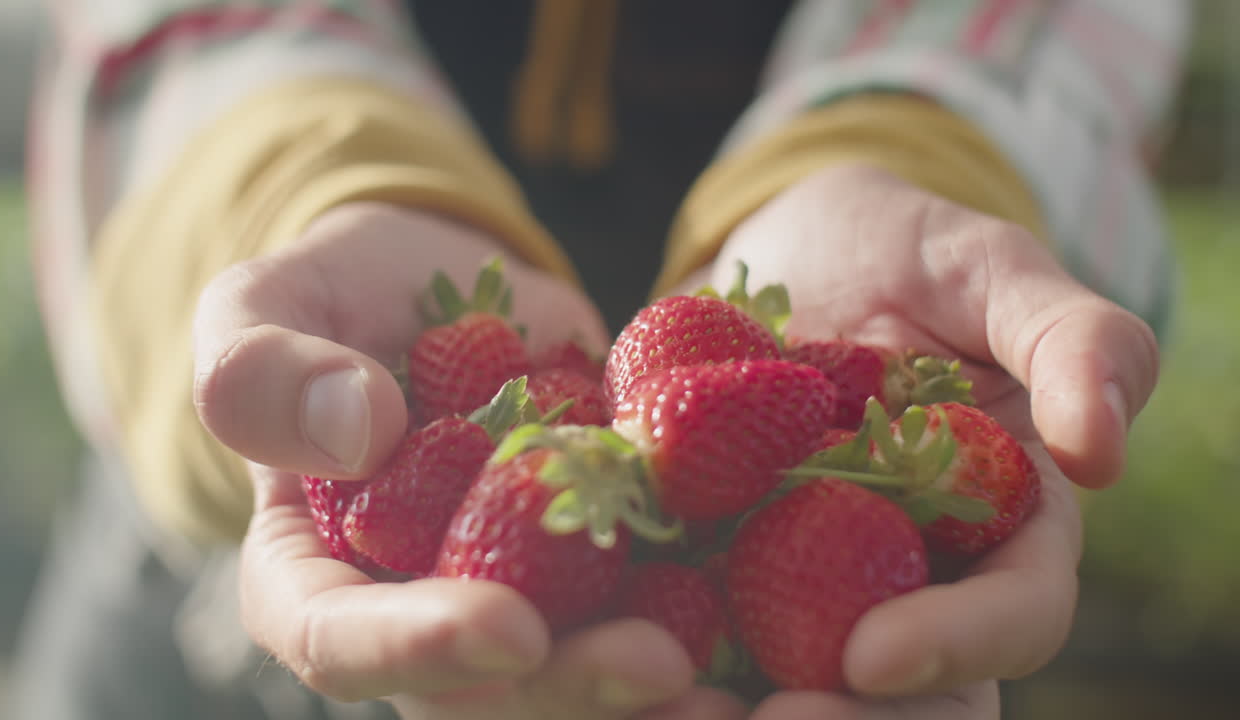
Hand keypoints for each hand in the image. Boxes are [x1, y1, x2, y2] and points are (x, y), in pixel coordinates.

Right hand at [192, 204, 743, 718]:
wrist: (436, 279)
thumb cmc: (332, 296)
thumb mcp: (262, 307)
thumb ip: (261, 370)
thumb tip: (358, 432)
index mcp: (314, 573)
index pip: (338, 640)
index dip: (415, 651)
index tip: (507, 626)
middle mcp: (419, 605)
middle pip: (482, 683)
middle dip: (570, 685)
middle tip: (662, 667)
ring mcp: (518, 584)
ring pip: (577, 665)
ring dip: (653, 685)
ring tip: (734, 683)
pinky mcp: (600, 550)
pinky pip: (652, 592)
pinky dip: (713, 607)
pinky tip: (780, 614)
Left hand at [678, 164, 1158, 717]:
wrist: (797, 244)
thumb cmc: (912, 251)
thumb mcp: (993, 269)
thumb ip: (1073, 339)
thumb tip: (1100, 453)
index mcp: (1003, 524)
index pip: (1011, 615)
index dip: (957, 645)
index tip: (871, 654)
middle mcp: (910, 569)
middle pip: (902, 686)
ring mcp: (809, 572)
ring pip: (792, 675)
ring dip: (731, 711)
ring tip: (661, 713)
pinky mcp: (721, 555)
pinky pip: (689, 617)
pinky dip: (654, 647)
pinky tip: (601, 649)